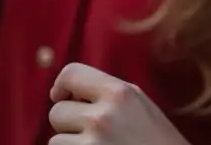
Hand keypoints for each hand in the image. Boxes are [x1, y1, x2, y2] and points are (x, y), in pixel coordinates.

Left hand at [48, 63, 190, 143]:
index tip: (62, 97)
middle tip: (90, 133)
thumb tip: (67, 91)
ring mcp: (92, 144)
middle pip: (57, 112)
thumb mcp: (138, 103)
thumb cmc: (155, 139)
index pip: (71, 73)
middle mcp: (103, 116)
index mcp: (119, 92)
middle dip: (68, 124)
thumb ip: (107, 92)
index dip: (61, 86)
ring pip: (55, 141)